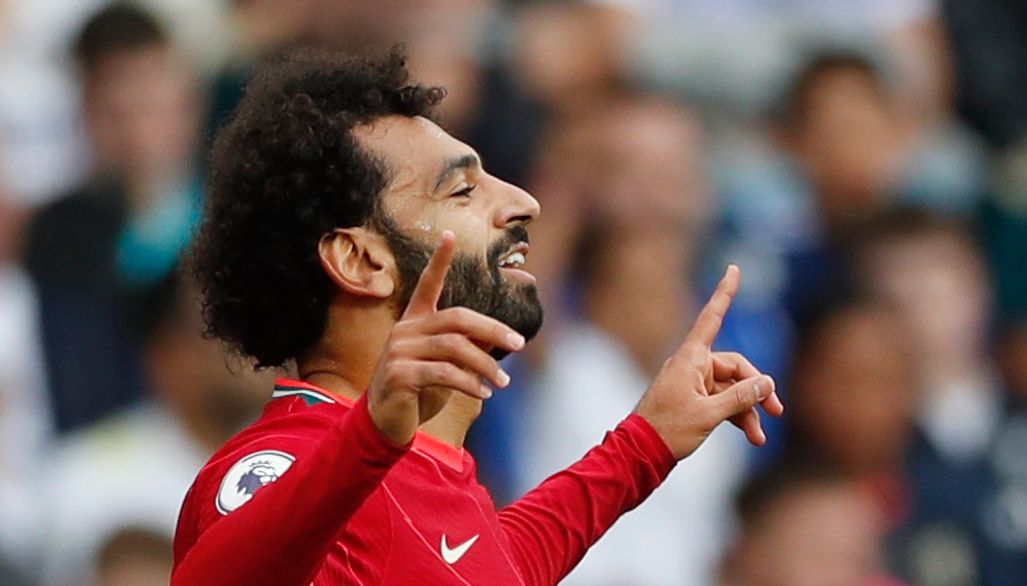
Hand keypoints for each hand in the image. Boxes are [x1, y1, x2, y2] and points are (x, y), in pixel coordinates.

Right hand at [366, 231, 525, 445]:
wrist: (384, 422)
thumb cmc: (419, 389)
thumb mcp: (444, 364)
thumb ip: (466, 345)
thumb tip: (499, 337)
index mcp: (415, 320)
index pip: (427, 284)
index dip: (439, 260)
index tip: (450, 234)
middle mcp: (405, 329)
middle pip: (457, 318)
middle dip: (493, 330)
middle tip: (519, 344)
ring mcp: (399, 351)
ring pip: (454, 347)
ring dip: (485, 365)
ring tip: (502, 382)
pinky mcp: (399, 374)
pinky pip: (444, 373)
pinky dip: (469, 383)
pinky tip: (484, 393)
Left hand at [634, 266, 784, 459]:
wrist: (639, 454)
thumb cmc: (668, 429)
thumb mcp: (709, 414)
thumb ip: (740, 397)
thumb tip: (767, 382)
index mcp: (690, 358)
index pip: (712, 318)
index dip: (724, 293)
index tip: (733, 268)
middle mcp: (692, 366)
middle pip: (735, 367)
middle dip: (756, 390)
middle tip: (777, 412)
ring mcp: (691, 383)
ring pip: (730, 389)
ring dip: (748, 410)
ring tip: (759, 437)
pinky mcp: (692, 400)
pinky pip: (721, 401)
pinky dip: (736, 416)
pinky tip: (751, 436)